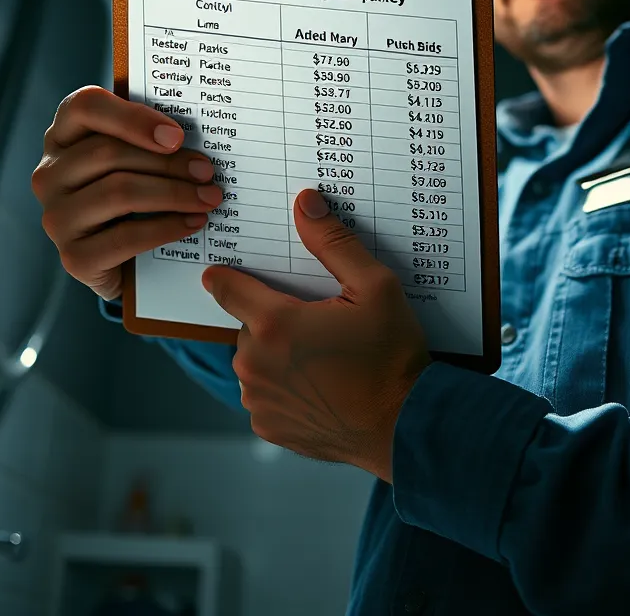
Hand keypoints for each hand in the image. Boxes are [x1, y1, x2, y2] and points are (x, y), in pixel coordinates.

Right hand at [32, 86, 223, 299]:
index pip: (85, 107)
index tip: (176, 136)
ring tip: (208, 198)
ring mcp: (57, 217)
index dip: (132, 117)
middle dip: (168, 162)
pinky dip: (166, 228)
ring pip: (119, 193)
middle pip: (108, 153)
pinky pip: (125, 237)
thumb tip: (200, 131)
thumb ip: (151, 139)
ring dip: (174, 194)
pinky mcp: (74, 257)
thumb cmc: (135, 195)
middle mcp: (50, 175)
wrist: (124, 261)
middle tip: (207, 171)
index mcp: (63, 136)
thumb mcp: (136, 159)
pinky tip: (193, 223)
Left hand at [202, 188, 431, 481]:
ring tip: (322, 357)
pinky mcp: (270, 427)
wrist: (407, 425)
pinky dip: (284, 387)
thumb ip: (333, 243)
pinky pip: (265, 395)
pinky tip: (320, 385)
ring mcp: (259, 401)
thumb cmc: (392, 355)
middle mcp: (255, 365)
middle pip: (248, 325)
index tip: (222, 271)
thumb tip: (305, 202)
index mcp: (274, 325)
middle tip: (316, 322)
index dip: (225, 276)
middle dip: (273, 319)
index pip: (226, 288)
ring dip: (276, 354)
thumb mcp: (375, 287)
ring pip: (256, 361)